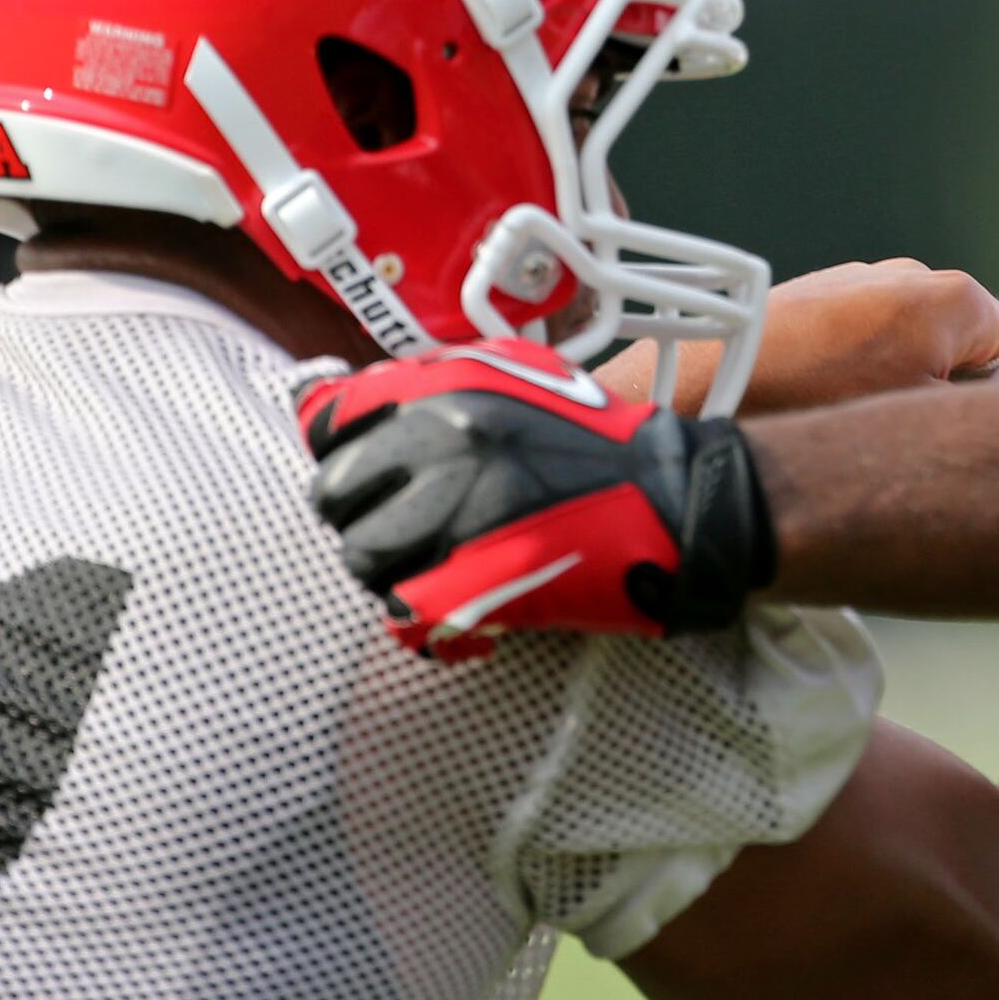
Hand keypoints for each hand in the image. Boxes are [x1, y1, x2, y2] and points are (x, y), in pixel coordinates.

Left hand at [301, 339, 776, 656]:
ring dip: (394, 570)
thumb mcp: (516, 376)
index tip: (368, 474)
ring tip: (440, 571)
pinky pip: (402, 613)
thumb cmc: (596, 443)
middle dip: (363, 516)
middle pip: (335, 496)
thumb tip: (322, 398)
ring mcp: (455, 514)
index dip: (343, 452)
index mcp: (447, 388)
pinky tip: (464, 615)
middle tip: (406, 531)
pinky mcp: (476, 582)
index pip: (329, 420)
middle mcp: (442, 444)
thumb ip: (426, 381)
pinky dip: (426, 623)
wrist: (676, 502)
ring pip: (363, 559)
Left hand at [601, 258, 998, 415]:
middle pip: (964, 343)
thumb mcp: (921, 420)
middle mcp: (912, 274)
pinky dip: (853, 369)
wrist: (708, 379)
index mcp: (954, 297)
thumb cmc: (811, 400)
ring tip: (855, 420)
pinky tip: (822, 402)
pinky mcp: (817, 294)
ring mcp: (861, 278)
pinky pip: (861, 337)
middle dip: (946, 389)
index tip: (970, 427)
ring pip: (909, 343)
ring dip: (896, 382)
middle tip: (910, 432)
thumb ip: (980, 411)